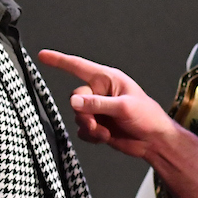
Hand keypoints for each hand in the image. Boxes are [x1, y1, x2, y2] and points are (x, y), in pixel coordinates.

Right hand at [37, 51, 174, 156]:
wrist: (154, 141)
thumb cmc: (148, 117)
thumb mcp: (124, 107)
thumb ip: (98, 104)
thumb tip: (74, 102)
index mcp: (107, 80)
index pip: (78, 67)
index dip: (59, 61)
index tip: (42, 55)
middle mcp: (100, 93)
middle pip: (76, 98)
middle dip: (83, 114)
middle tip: (96, 125)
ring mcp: (98, 110)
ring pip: (78, 116)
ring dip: (89, 127)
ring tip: (105, 133)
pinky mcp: (98, 126)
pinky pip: (82, 130)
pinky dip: (91, 136)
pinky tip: (105, 137)